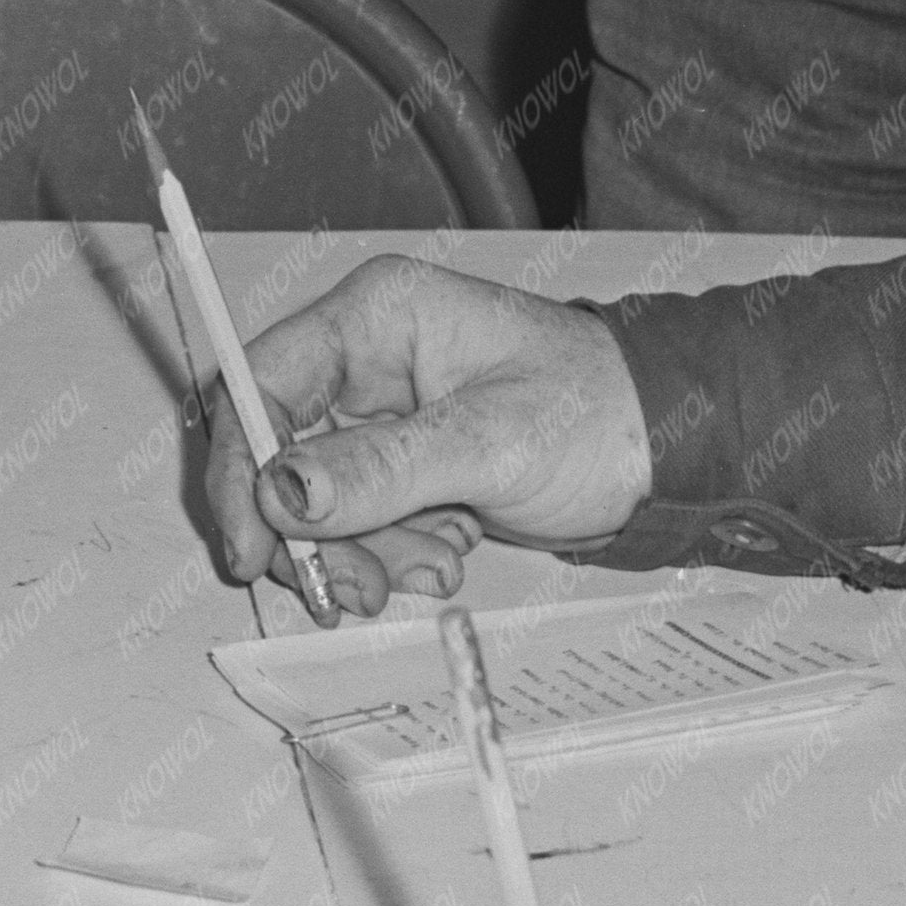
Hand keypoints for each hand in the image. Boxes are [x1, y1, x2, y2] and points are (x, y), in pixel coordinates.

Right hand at [190, 251, 653, 604]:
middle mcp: (367, 355)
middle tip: (350, 590)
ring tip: (433, 568)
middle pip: (281, 449)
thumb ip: (382, 469)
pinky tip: (448, 554)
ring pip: (316, 496)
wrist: (661, 450)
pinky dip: (390, 552)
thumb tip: (282, 491)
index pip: (262, 381)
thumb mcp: (490, 445)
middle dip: (309, 529)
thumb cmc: (596, 416)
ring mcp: (384, 410)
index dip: (243, 465)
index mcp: (377, 315)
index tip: (254, 548)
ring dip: (360, 551)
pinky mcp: (404, 458)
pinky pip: (360, 516)